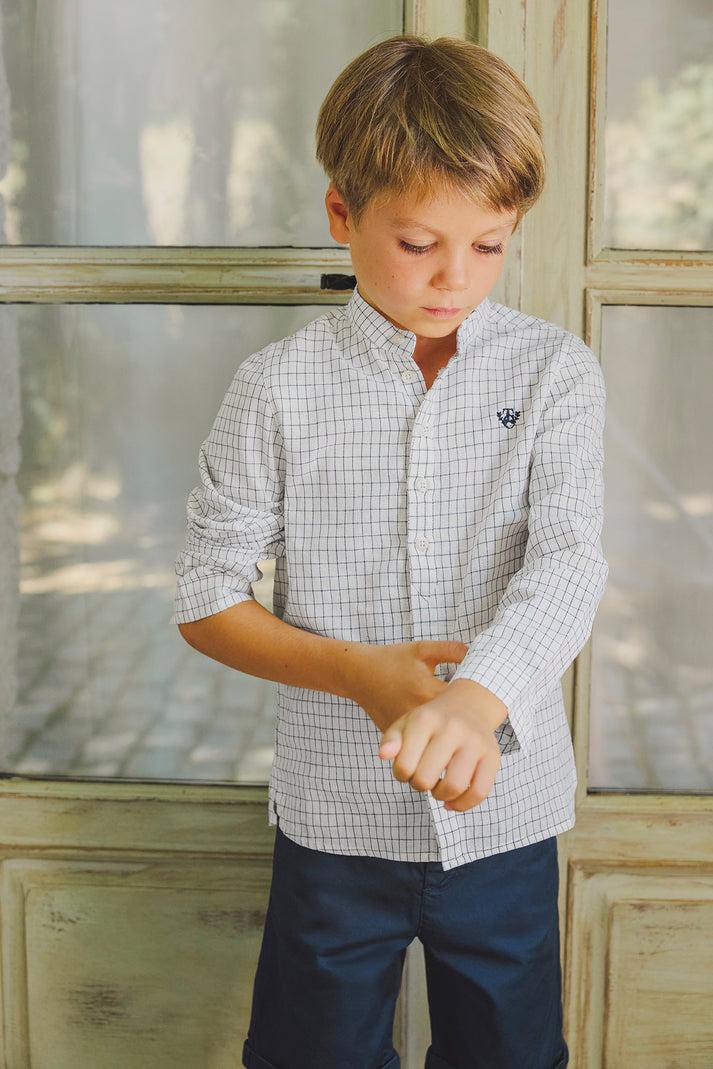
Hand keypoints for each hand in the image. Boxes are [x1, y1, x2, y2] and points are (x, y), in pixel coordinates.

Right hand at [347, 639, 470, 733]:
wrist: (358, 673)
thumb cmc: (392, 658)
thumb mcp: (422, 649)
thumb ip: (451, 650)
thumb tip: (477, 653)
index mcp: (427, 690)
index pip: (462, 704)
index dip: (477, 703)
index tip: (485, 701)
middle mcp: (417, 713)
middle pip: (451, 728)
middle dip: (464, 724)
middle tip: (477, 720)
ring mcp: (405, 728)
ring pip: (434, 741)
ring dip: (447, 736)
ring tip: (461, 731)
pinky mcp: (396, 735)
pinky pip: (418, 744)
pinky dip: (429, 740)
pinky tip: (439, 734)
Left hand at [377, 679, 506, 812]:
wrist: (470, 704)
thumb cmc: (433, 720)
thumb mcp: (407, 723)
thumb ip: (392, 740)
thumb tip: (384, 755)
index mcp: (426, 720)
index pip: (404, 765)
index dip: (401, 776)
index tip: (407, 770)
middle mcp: (452, 729)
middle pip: (426, 778)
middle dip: (419, 786)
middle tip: (423, 778)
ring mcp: (474, 742)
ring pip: (454, 786)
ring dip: (440, 796)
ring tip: (438, 788)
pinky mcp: (492, 756)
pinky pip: (479, 792)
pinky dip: (463, 805)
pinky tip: (452, 801)